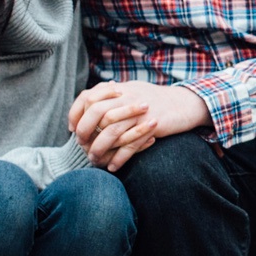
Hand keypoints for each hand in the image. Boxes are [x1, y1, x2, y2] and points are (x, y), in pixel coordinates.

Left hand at [69, 80, 211, 170]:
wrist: (183, 103)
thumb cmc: (154, 100)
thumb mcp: (130, 90)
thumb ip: (110, 94)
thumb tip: (86, 100)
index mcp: (119, 89)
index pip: (88, 97)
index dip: (76, 113)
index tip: (72, 128)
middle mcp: (127, 97)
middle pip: (96, 112)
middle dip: (84, 131)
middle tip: (81, 144)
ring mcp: (139, 112)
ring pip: (112, 131)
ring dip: (100, 148)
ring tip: (94, 159)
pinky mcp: (151, 126)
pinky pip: (130, 145)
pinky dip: (119, 158)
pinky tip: (112, 166)